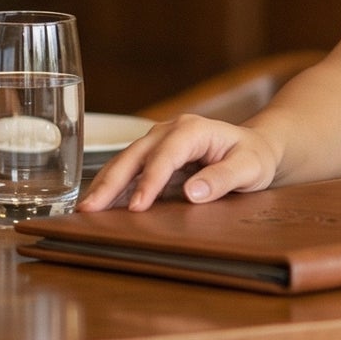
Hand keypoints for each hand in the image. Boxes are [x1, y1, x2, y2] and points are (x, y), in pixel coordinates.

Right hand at [79, 112, 280, 211]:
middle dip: (111, 182)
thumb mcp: (249, 168)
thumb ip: (223, 178)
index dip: (150, 181)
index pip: (165, 156)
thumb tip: (193, 193)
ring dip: (104, 185)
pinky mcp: (153, 158)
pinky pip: (129, 172)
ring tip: (84, 209)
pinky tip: (98, 206)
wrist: (256, 149)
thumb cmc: (254, 157)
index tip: (137, 206)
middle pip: (134, 156)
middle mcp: (168, 132)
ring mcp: (157, 143)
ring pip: (125, 162)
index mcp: (191, 130)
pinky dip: (112, 188)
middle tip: (90, 208)